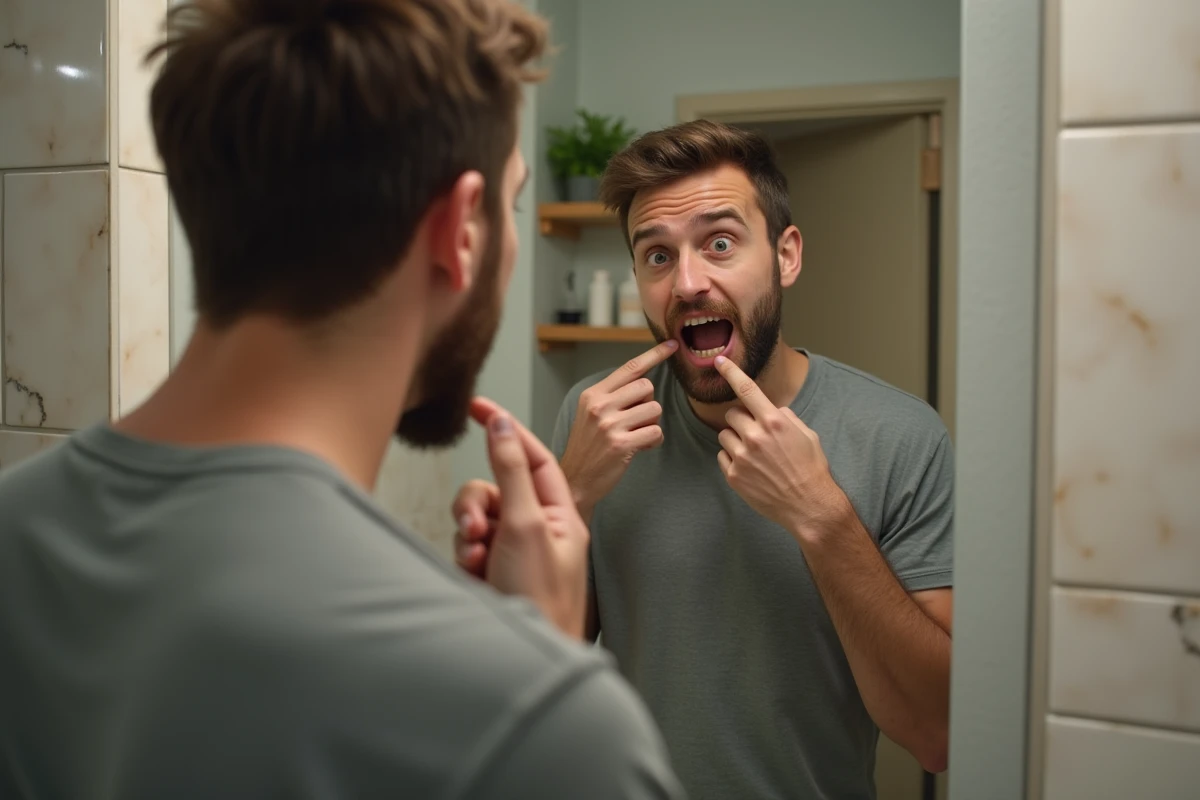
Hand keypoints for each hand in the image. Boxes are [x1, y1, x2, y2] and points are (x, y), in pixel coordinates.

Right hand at [451, 397, 589, 638]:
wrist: (525, 663)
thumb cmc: (538, 599)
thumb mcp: (524, 524)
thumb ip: (511, 470)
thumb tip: (503, 423)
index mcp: (559, 514)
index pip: (532, 457)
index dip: (506, 429)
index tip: (477, 405)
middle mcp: (537, 529)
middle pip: (494, 488)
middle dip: (476, 504)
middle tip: (475, 531)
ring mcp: (512, 553)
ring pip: (475, 518)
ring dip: (468, 534)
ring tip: (476, 561)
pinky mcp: (490, 573)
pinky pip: (466, 547)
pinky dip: (465, 556)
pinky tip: (473, 576)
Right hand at [559, 339, 677, 519]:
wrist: (575, 480)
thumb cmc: (588, 447)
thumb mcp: (591, 414)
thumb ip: (614, 396)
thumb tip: (645, 382)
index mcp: (593, 394)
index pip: (629, 368)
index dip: (654, 355)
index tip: (672, 345)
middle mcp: (599, 405)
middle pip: (647, 388)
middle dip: (648, 404)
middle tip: (635, 421)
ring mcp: (609, 425)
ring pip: (655, 410)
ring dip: (652, 424)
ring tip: (635, 436)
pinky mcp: (621, 444)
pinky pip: (656, 433)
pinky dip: (653, 441)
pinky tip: (640, 447)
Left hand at [713, 356, 849, 540]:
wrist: (809, 505)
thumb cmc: (811, 468)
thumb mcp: (806, 434)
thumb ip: (784, 417)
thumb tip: (770, 409)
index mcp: (774, 422)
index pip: (747, 389)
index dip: (731, 372)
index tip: (719, 361)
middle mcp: (755, 437)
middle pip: (732, 414)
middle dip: (742, 420)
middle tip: (756, 434)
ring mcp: (742, 457)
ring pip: (724, 435)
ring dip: (736, 439)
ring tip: (755, 454)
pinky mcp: (734, 475)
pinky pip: (722, 456)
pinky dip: (732, 458)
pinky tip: (750, 468)